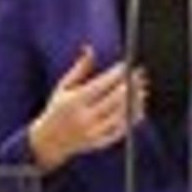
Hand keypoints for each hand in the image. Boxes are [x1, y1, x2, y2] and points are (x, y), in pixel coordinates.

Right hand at [26, 46, 140, 171]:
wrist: (49, 142)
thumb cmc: (57, 109)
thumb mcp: (63, 87)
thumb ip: (80, 68)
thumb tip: (90, 48)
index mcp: (74, 101)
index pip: (101, 84)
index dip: (116, 74)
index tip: (126, 65)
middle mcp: (84, 117)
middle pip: (115, 99)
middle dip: (130, 85)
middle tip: (139, 76)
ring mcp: (93, 132)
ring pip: (121, 115)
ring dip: (135, 102)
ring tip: (142, 91)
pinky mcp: (99, 143)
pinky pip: (121, 130)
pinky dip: (132, 119)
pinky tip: (138, 109)